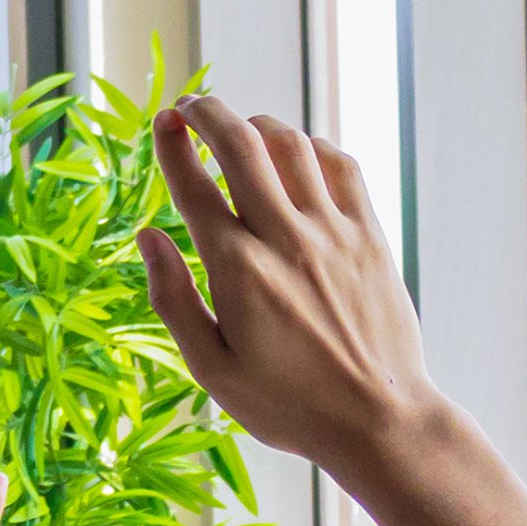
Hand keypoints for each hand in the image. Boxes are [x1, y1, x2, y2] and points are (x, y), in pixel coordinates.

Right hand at [136, 97, 472, 493]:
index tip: (161, 123)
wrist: (379, 418)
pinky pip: (341, 166)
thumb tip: (147, 237)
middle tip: (191, 107)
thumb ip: (174, 298)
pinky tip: (298, 155)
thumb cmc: (288, 404)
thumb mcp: (211, 368)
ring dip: (260, 126)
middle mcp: (286, 239)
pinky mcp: (370, 235)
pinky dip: (313, 147)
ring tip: (241, 132)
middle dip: (210, 113)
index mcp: (238, 272)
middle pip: (242, 145)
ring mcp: (334, 232)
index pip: (195, 186)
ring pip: (293, 145)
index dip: (172, 145)